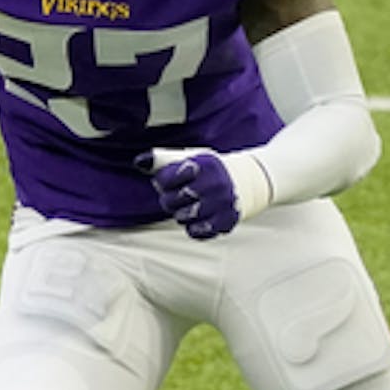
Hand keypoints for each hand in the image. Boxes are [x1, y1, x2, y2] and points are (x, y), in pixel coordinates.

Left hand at [136, 147, 270, 239]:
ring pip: (181, 218)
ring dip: (181, 213)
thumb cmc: (211, 170)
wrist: (249, 181)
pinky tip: (201, 215)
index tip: (171, 179)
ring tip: (191, 204)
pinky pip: (196, 232)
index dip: (163, 181)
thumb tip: (139, 162)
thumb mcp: (191, 157)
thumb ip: (164, 159)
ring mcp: (221, 205)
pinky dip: (193, 226)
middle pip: (170, 201)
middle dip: (170, 198)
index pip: (164, 179)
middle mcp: (214, 184)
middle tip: (181, 193)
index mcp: (203, 164)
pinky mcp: (226, 222)